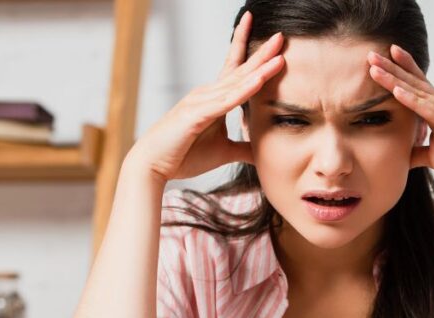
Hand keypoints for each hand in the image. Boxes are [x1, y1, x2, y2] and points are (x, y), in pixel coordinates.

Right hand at [126, 11, 284, 182]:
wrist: (153, 166)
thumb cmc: (183, 155)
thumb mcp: (224, 152)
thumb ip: (244, 149)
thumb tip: (263, 152)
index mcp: (214, 99)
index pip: (237, 71)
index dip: (253, 54)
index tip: (272, 40)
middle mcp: (207, 94)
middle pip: (239, 70)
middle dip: (261, 53)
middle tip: (280, 36)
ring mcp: (200, 102)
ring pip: (235, 82)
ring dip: (258, 69)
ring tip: (278, 55)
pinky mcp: (195, 115)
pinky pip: (224, 101)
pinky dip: (242, 91)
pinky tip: (258, 80)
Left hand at [367, 45, 433, 184]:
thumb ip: (419, 152)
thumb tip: (401, 155)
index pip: (416, 86)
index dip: (399, 72)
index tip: (380, 62)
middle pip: (413, 82)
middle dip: (391, 68)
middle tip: (370, 54)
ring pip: (416, 90)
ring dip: (394, 78)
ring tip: (374, 66)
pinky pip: (427, 108)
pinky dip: (410, 99)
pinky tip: (395, 89)